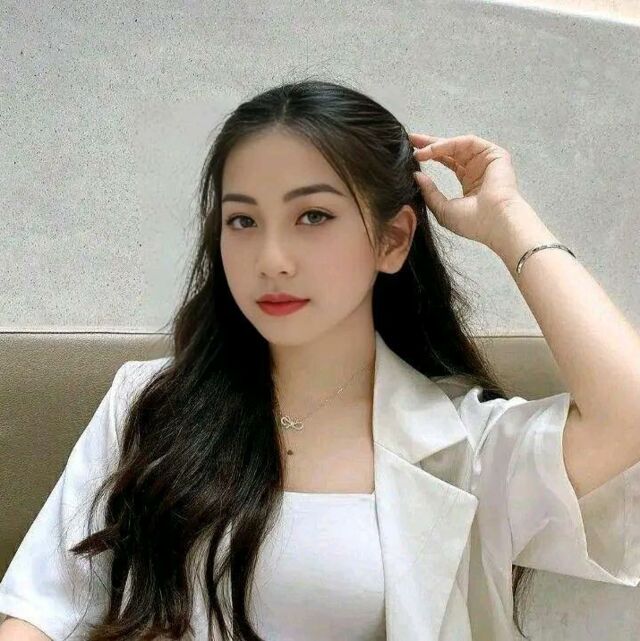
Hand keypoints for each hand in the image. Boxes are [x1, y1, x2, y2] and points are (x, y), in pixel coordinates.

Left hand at [409, 133, 525, 247]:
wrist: (495, 223)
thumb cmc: (472, 223)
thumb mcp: (443, 209)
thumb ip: (429, 192)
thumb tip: (416, 175)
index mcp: (469, 183)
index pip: (448, 162)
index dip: (430, 155)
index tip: (411, 154)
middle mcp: (478, 169)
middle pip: (451, 150)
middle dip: (430, 144)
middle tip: (411, 140)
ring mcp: (486, 160)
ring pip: (457, 145)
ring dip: (436, 145)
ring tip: (419, 152)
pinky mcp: (494, 153)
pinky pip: (468, 142)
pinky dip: (449, 144)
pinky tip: (433, 150)